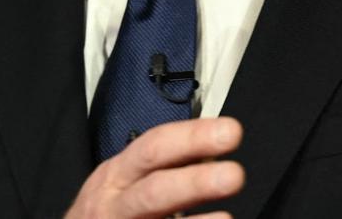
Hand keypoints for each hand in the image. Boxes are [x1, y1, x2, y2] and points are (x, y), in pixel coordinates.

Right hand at [66, 117, 244, 217]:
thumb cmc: (106, 211)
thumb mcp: (123, 181)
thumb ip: (161, 167)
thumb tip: (210, 154)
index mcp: (119, 174)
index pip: (156, 147)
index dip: (193, 138)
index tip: (230, 132)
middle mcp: (115, 203)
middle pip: (155, 191)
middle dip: (195, 182)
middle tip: (234, 176)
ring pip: (152, 215)